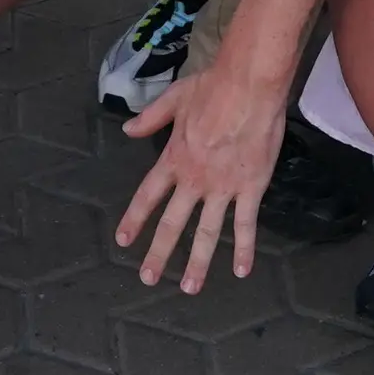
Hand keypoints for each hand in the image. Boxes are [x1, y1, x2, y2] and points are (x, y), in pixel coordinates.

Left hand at [116, 66, 286, 291]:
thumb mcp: (174, 99)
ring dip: (197, 263)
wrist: (250, 85)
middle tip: (148, 278)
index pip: (148, 196)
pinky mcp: (250, 188)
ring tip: (189, 288)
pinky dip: (243, 248)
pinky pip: (246, 224)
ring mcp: (222, 188)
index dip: (134, 219)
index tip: (123, 241)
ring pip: (207, 233)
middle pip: (172, 223)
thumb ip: (150, 118)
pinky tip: (240, 270)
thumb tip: (127, 130)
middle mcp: (194, 180)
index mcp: (174, 159)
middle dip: (158, 253)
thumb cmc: (212, 87)